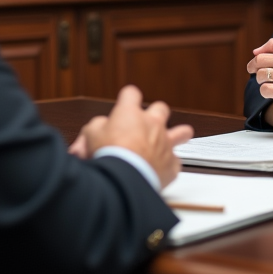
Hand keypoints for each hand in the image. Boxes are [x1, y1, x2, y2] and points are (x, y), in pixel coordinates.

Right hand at [79, 85, 194, 187]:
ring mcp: (164, 143)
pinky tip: (163, 169)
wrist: (123, 179)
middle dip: (156, 114)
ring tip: (180, 136)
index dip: (128, 98)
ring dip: (179, 134)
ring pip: (182, 132)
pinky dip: (169, 165)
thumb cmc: (108, 156)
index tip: (126, 102)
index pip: (131, 94)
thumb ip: (97, 126)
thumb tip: (99, 128)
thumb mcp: (90, 134)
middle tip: (148, 123)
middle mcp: (152, 124)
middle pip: (161, 108)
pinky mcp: (171, 164)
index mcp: (130, 114)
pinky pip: (175, 162)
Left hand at [246, 38, 272, 113]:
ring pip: (260, 75)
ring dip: (260, 79)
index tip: (256, 57)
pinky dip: (264, 91)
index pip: (271, 44)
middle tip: (252, 70)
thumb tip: (261, 50)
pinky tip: (271, 92)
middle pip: (260, 59)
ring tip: (266, 82)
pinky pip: (264, 90)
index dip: (260, 51)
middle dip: (253, 66)